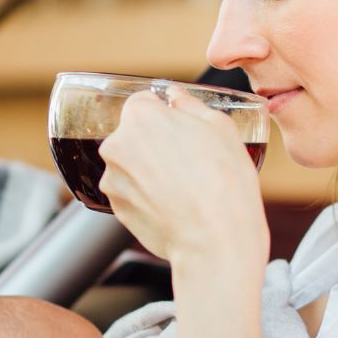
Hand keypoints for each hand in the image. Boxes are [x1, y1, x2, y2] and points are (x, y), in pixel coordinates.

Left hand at [98, 87, 268, 276]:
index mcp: (141, 116)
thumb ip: (190, 105)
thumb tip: (175, 97)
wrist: (215, 241)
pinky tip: (172, 204)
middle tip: (187, 160)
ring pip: (130, 164)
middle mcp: (117, 144)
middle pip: (133, 134)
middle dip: (154, 142)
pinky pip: (129, 191)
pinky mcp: (114, 208)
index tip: (178, 128)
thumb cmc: (224, 182)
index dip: (163, 113)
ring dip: (148, 170)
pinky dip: (146, 194)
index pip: (143, 102)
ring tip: (182, 186)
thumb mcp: (220, 128)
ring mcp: (112, 179)